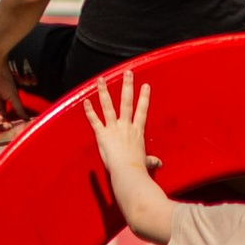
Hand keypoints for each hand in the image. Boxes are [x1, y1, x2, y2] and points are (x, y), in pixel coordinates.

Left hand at [84, 73, 151, 196]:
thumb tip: (159, 164)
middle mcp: (126, 126)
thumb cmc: (138, 169)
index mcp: (137, 132)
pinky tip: (85, 101)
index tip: (146, 86)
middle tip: (128, 73)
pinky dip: (89, 111)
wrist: (128, 172)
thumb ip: (151, 161)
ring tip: (101, 79)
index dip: (144, 98)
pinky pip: (94, 121)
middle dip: (127, 86)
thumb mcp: (147, 163)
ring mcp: (114, 129)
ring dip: (104, 92)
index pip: (142, 111)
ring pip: (108, 106)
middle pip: (127, 102)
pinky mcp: (102, 135)